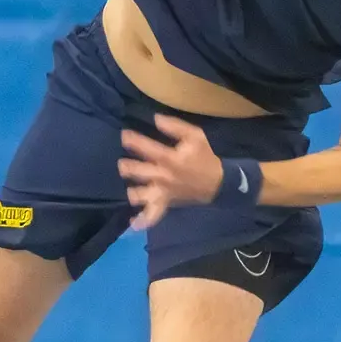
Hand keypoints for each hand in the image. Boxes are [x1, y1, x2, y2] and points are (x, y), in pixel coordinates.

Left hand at [119, 114, 222, 229]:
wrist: (217, 182)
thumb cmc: (205, 157)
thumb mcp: (195, 136)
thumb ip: (175, 126)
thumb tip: (156, 119)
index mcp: (170, 159)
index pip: (147, 149)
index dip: (133, 141)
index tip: (124, 135)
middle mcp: (163, 177)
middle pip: (138, 172)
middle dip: (127, 166)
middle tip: (123, 162)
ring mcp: (163, 192)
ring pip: (140, 194)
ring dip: (132, 190)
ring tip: (130, 186)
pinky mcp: (165, 203)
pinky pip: (153, 215)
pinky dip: (142, 221)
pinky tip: (133, 222)